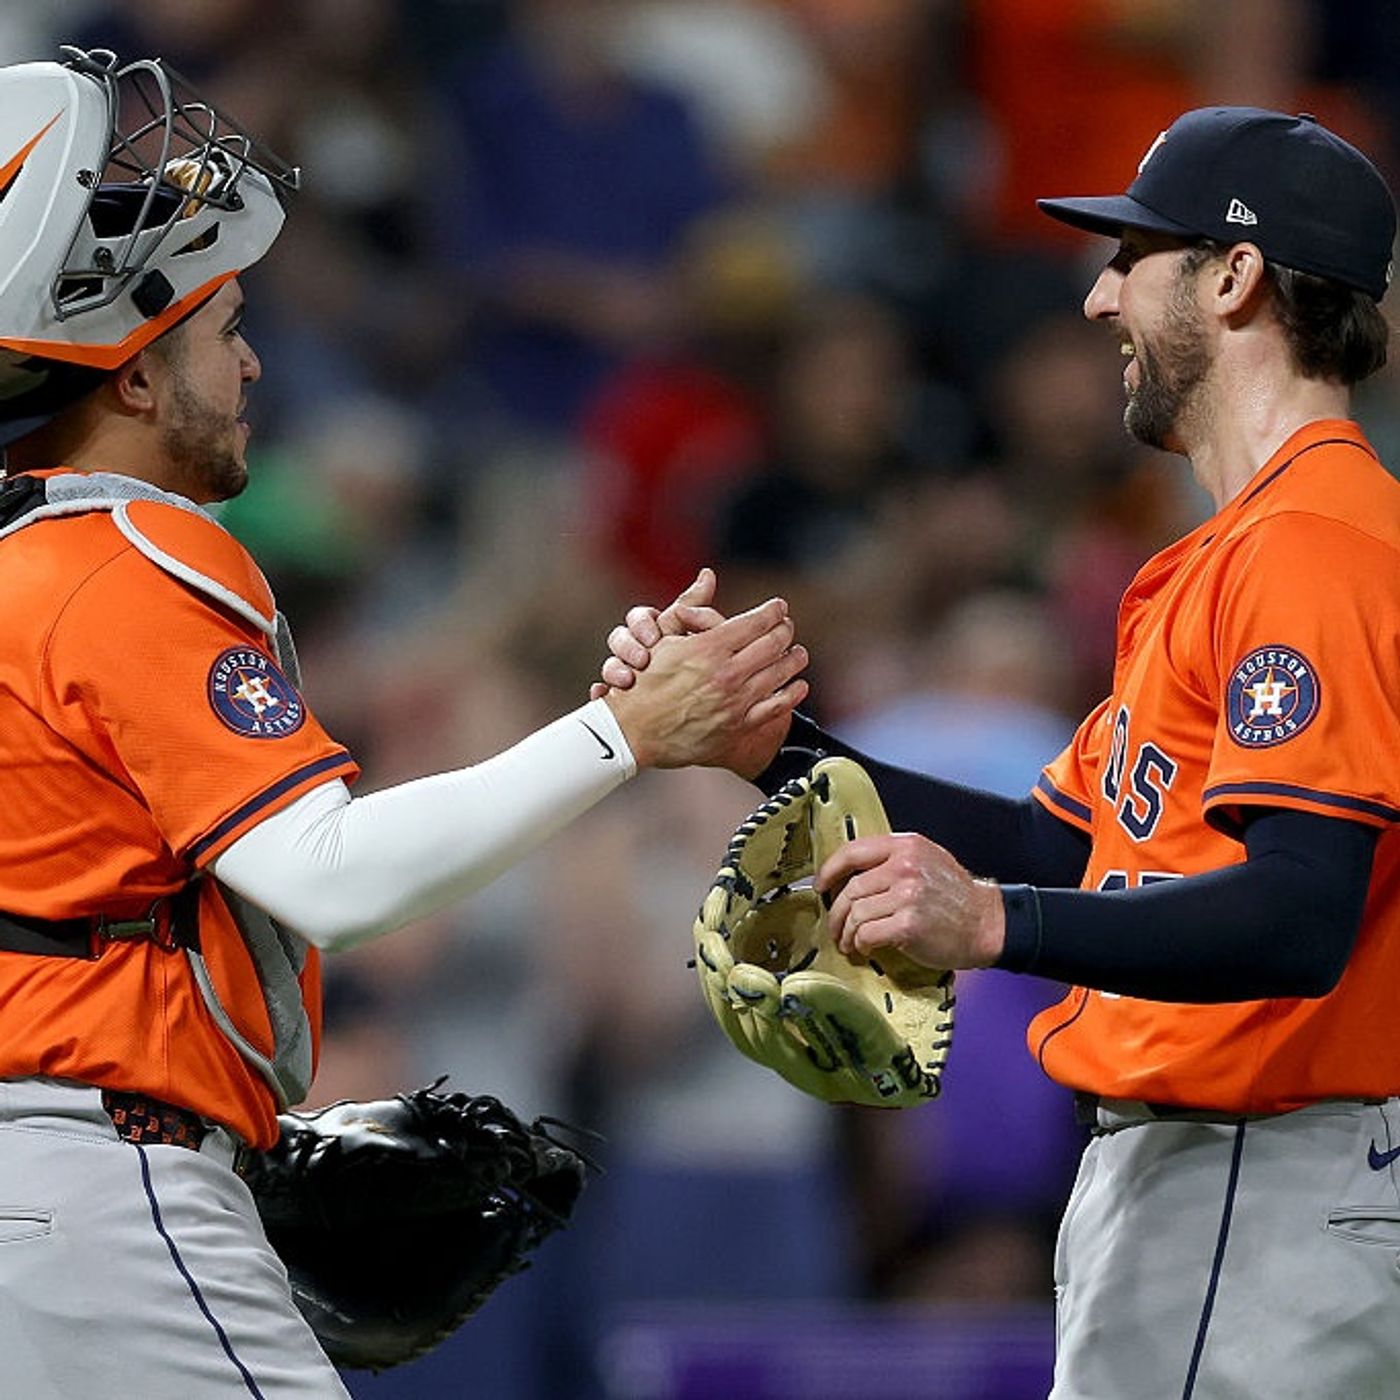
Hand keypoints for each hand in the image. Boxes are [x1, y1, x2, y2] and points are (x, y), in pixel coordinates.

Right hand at [589, 567, 724, 699]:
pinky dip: (601, 695)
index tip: (653, 638)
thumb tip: (707, 573)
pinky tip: (603, 696)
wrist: (697, 708)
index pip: (639, 617)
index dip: (642, 624)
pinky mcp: (618, 700)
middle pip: (619, 638)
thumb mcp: (695, 634)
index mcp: (653, 630)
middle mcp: (637, 650)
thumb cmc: (696, 663)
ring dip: (613, 670)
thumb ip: (696, 607)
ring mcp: (626, 674)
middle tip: (642, 660)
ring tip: (626, 681)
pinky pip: (602, 695)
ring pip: (609, 665)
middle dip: (627, 647)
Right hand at [602, 596, 807, 770]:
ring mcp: (735, 702)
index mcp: (709, 648)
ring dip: (794, 659)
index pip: (756, 622)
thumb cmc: (643, 680)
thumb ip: (690, 607)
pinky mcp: (738, 726)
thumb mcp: (663, 638)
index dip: (772, 611)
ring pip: (780, 674)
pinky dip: (792, 693)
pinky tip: (799, 685)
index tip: (779, 607)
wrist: (633, 732)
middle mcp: (726, 673)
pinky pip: (776, 707)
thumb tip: (708, 576)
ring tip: (799, 653)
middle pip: (773, 644)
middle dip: (785, 631)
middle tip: (788, 627)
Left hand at [817, 834, 1005, 970]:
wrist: (987, 923)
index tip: (821, 885)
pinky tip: (866, 948)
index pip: (853, 851)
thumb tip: (853, 874)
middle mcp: (905, 867)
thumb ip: (893, 860)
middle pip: (851, 888)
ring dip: (847, 933)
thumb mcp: (928, 861)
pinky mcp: (908, 924)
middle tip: (835, 927)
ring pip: (856, 913)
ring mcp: (907, 895)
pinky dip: (861, 943)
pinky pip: (867, 934)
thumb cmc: (957, 896)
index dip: (830, 870)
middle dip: (836, 912)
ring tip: (849, 942)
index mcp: (906, 846)